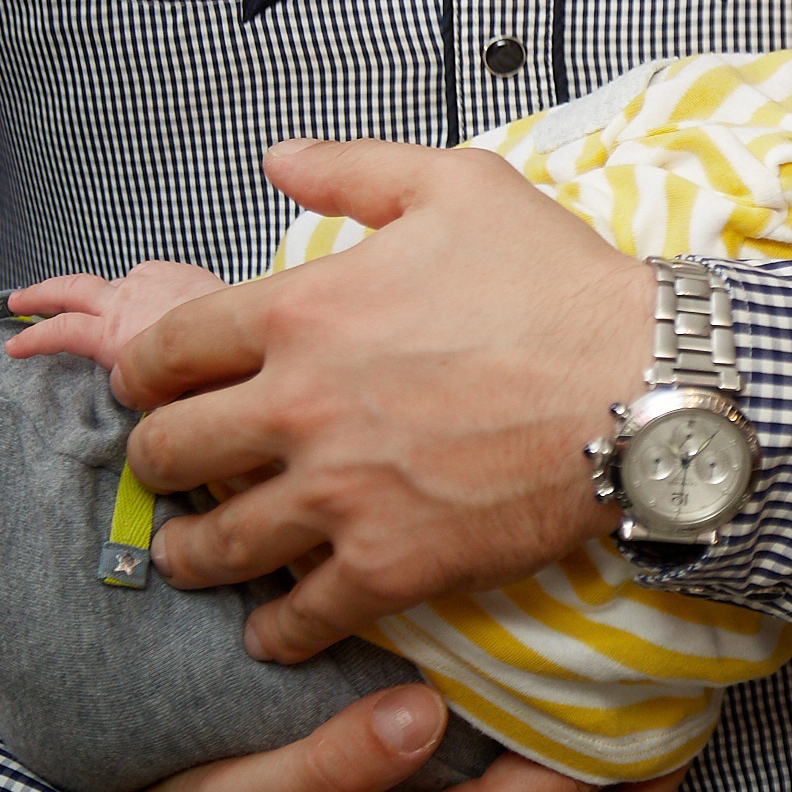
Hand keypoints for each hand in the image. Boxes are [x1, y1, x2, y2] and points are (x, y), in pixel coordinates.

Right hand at [6, 263, 230, 377]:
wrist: (255, 334)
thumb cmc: (215, 377)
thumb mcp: (164, 398)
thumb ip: (138, 387)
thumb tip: (133, 391)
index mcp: (116, 338)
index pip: (61, 332)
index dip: (33, 339)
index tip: (11, 346)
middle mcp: (127, 302)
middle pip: (71, 290)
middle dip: (39, 294)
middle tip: (14, 301)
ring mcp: (152, 281)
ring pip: (112, 281)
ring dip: (98, 292)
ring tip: (85, 303)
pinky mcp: (179, 270)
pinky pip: (149, 275)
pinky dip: (140, 285)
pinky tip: (146, 298)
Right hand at [64, 684, 679, 791]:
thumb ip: (339, 760)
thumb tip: (423, 706)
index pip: (574, 788)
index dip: (630, 717)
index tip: (663, 647)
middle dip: (662, 748)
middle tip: (687, 662)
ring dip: (622, 769)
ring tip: (641, 681)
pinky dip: (569, 787)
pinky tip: (560, 725)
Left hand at [113, 138, 653, 662]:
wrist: (647, 384)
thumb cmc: (561, 284)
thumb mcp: (461, 187)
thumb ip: (356, 169)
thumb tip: (279, 160)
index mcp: (301, 311)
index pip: (164, 354)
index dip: (144, 376)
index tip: (155, 392)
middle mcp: (298, 407)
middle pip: (167, 454)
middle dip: (160, 463)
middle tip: (178, 470)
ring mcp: (339, 495)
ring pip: (213, 546)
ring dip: (195, 552)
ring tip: (200, 554)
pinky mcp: (389, 566)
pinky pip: (298, 618)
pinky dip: (277, 630)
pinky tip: (276, 627)